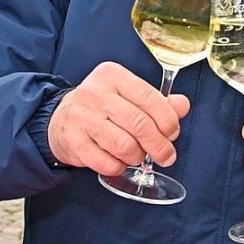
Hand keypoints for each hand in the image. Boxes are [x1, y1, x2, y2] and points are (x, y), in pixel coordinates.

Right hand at [47, 61, 189, 175]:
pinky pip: (106, 162)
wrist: (59, 119)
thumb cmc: (102, 107)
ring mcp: (82, 117)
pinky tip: (120, 163)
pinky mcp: (73, 141)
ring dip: (138, 157)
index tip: (173, 133)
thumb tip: (183, 105)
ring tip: (139, 156)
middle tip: (167, 156)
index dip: (168, 120)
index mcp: (113, 75)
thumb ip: (158, 100)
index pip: (150, 98)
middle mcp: (95, 93)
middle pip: (139, 124)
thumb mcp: (128, 95)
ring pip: (124, 145)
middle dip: (159, 145)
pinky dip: (119, 167)